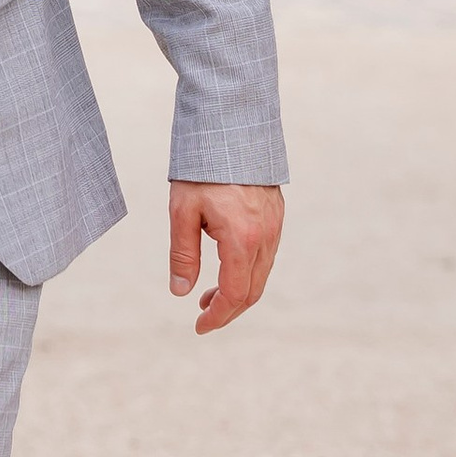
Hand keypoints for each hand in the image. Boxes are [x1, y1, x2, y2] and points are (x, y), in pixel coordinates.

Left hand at [168, 180, 283, 333]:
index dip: (218, 316)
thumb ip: (182, 254)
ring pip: (261, 275)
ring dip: (237, 292)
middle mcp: (266, 237)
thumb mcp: (182, 212)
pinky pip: (265, 257)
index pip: (235, 294)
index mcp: (243, 239)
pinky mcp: (275, 216)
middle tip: (202, 317)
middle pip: (252, 291)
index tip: (199, 326)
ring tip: (208, 297)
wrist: (233, 129)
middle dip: (228, 310)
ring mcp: (275, 227)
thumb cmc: (202, 169)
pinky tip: (225, 269)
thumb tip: (180, 292)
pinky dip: (247, 272)